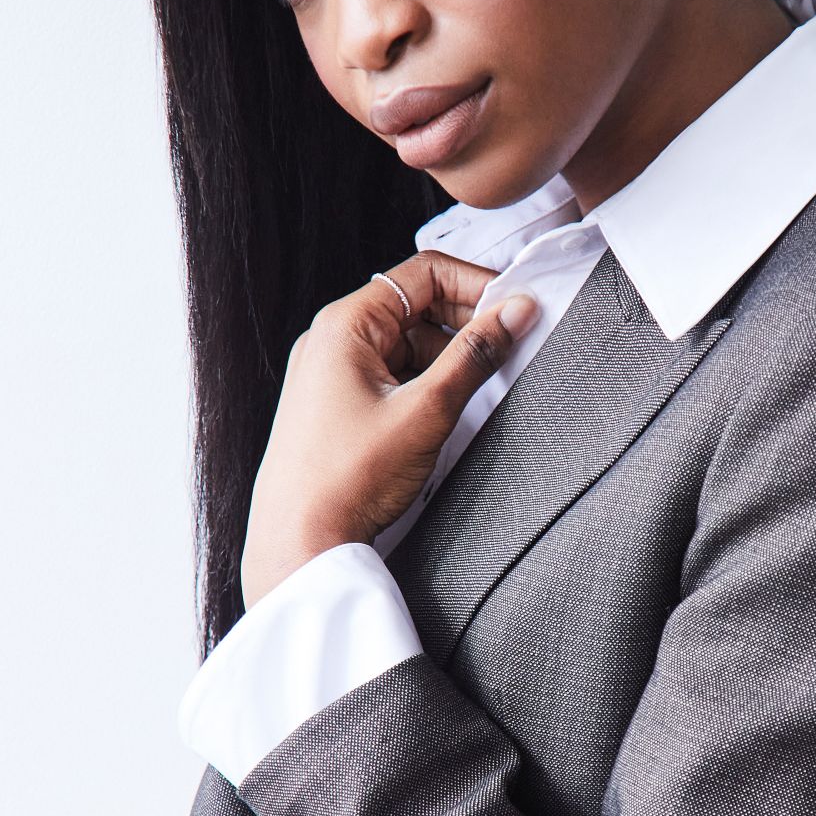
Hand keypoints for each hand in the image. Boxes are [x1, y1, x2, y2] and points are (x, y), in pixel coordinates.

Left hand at [241, 252, 539, 609]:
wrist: (299, 541)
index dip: (476, 284)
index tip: (514, 307)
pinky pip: (392, 375)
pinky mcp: (337, 405)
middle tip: (508, 347)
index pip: (423, 274)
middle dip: (466, 323)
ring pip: (407, 344)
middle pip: (417, 306)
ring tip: (480, 387)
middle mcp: (333, 340)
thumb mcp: (427, 411)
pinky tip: (448, 410)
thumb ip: (476, 356)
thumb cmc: (346, 479)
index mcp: (345, 325)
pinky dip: (425, 383)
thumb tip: (515, 311)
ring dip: (448, 358)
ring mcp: (332, 373)